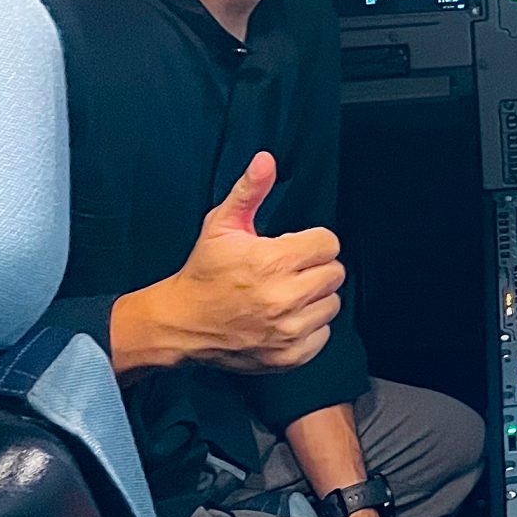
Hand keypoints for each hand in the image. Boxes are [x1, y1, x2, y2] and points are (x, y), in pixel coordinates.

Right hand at [110, 152, 343, 375]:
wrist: (181, 323)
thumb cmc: (204, 272)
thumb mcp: (221, 225)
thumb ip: (249, 191)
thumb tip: (266, 160)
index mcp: (272, 261)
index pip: (329, 244)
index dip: (312, 243)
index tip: (293, 248)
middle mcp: (284, 297)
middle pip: (334, 273)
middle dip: (314, 268)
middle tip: (288, 271)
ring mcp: (287, 330)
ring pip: (331, 303)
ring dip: (314, 297)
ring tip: (286, 294)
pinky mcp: (288, 356)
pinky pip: (323, 335)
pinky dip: (309, 327)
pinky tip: (284, 319)